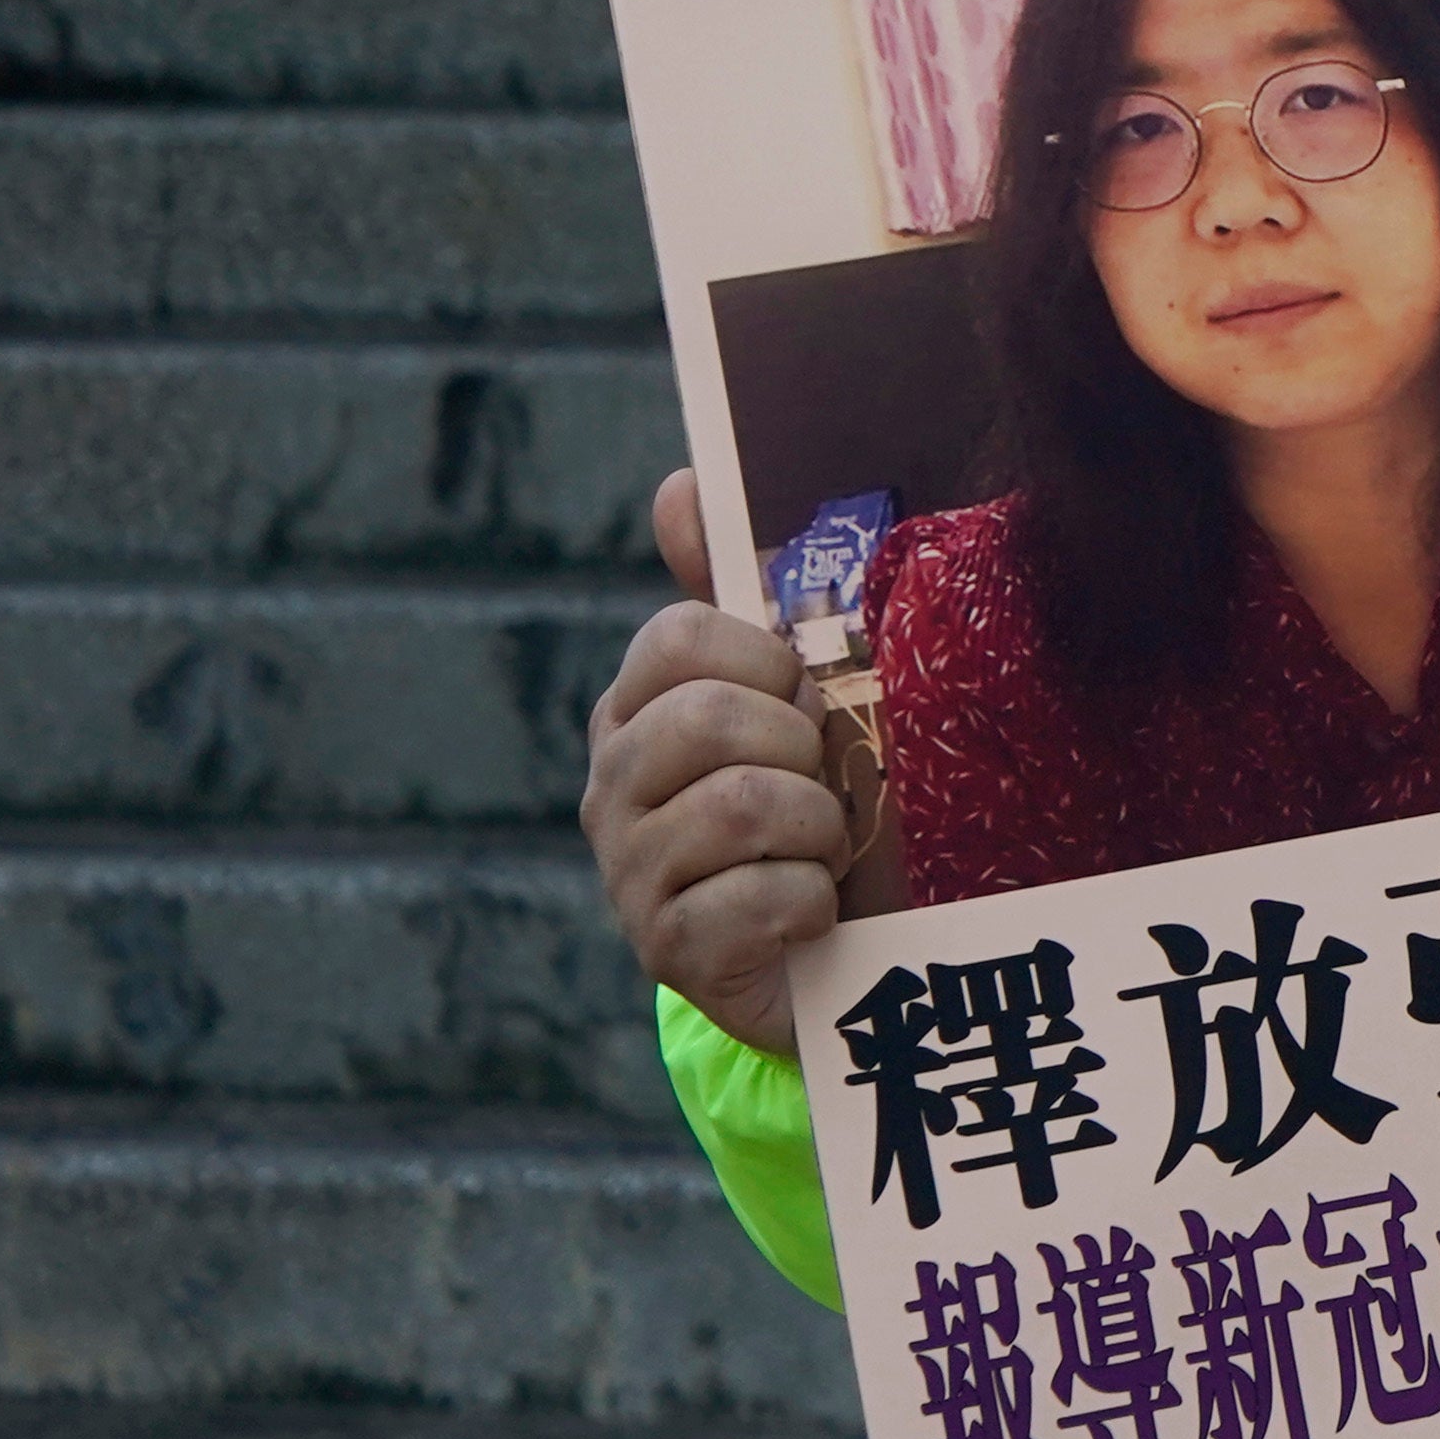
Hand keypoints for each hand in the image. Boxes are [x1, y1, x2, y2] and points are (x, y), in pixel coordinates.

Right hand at [580, 467, 846, 1055]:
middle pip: (708, 720)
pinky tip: (812, 911)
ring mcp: (630, 874)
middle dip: (800, 747)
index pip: (677, 637)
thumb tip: (681, 484)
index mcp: (637, 711)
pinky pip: (760, 901)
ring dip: (819, 826)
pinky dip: (812, 901)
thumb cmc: (805, 801)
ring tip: (826, 847)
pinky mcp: (669, 954)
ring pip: (742, 807)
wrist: (822, 953)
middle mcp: (613, 787)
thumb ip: (740, 593)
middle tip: (824, 782)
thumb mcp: (785, 696)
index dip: (762, 659)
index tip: (798, 695)